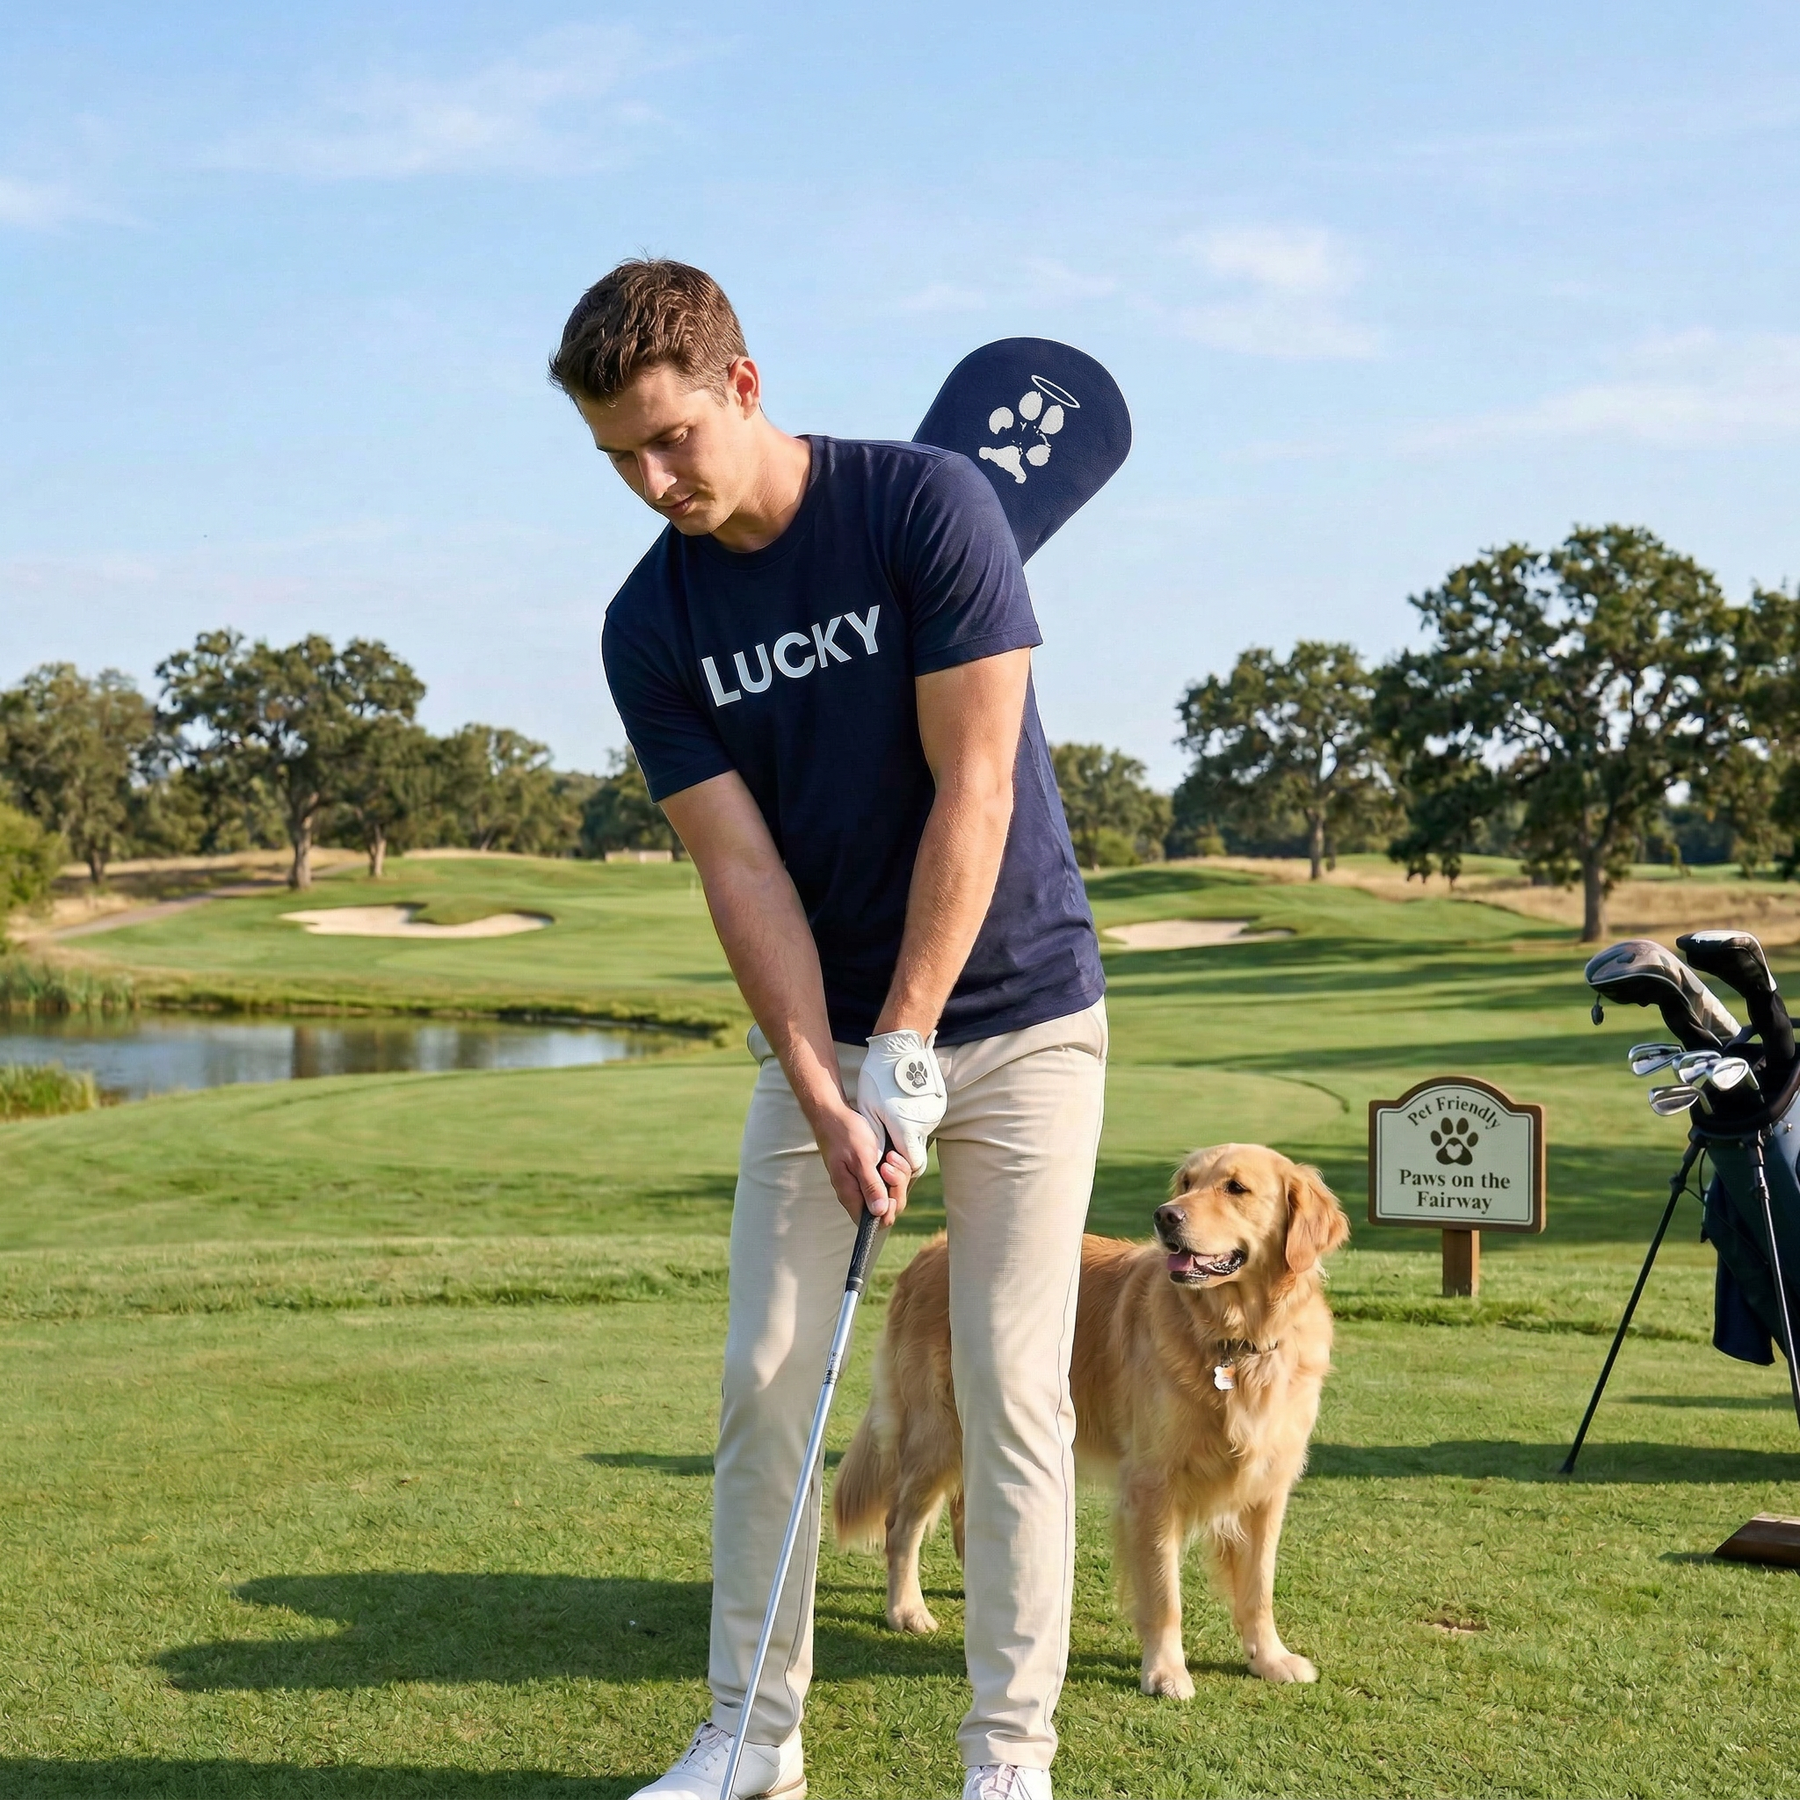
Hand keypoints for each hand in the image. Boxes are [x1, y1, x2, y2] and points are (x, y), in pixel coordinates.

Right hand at [814, 1101, 912, 1224]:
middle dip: (896, 1187)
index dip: (889, 1209)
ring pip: (891, 1192)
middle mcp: (858, 1193)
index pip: (875, 1221)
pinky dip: (896, 1168)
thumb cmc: (845, 1134)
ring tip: (890, 1156)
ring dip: (897, 1175)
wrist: (834, 1116)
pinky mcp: (871, 1173)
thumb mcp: (861, 1158)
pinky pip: (890, 1180)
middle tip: (888, 1164)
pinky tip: (890, 1155)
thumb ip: (870, 1186)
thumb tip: (879, 1212)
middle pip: (888, 1207)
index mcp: (851, 1195)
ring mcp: (865, 1183)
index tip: (889, 1184)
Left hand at [857, 1029, 945, 1175]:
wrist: (900, 1047)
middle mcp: (925, 1124)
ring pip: (921, 1134)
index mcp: (907, 1128)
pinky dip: (914, 1119)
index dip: (902, 1167)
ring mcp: (934, 1114)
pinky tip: (901, 1105)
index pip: (913, 1164)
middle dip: (902, 1150)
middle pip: (917, 1149)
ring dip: (908, 1132)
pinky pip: (925, 1119)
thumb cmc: (879, 1077)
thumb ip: (876, 1137)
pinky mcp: (938, 1104)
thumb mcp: (868, 1108)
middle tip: (887, 1139)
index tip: (888, 1160)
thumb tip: (876, 1160)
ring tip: (891, 1114)